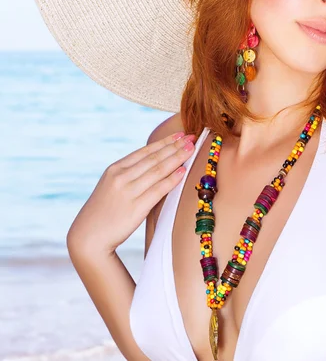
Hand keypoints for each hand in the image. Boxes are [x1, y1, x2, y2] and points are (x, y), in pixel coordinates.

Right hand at [66, 132, 196, 254]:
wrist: (88, 236)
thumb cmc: (104, 211)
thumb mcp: (111, 185)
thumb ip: (130, 173)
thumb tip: (156, 162)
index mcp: (115, 168)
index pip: (145, 151)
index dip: (165, 141)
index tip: (180, 134)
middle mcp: (121, 177)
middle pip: (154, 158)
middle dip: (175, 146)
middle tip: (192, 138)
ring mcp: (128, 191)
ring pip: (158, 170)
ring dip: (177, 158)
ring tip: (191, 149)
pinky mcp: (135, 208)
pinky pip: (158, 190)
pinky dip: (172, 179)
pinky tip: (183, 171)